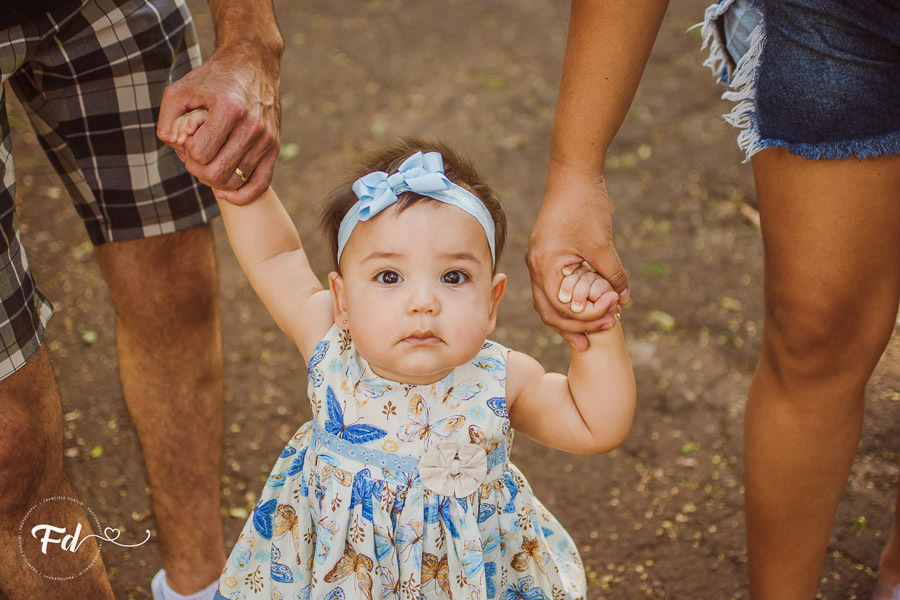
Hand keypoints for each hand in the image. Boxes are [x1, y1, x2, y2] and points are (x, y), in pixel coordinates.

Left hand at [157, 44, 279, 204]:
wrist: (252, 65)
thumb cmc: (213, 79)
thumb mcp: (181, 90)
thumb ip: (167, 120)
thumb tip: (174, 146)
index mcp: (229, 110)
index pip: (200, 154)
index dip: (187, 151)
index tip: (187, 138)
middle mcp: (251, 127)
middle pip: (217, 173)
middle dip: (198, 170)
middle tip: (193, 156)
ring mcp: (266, 139)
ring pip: (234, 181)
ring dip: (215, 176)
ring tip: (209, 159)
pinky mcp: (274, 147)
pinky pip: (260, 184)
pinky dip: (241, 195)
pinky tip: (224, 192)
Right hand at [526, 169, 628, 350]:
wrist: (573, 175)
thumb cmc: (585, 205)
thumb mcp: (602, 244)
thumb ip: (612, 274)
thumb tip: (624, 300)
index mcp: (545, 265)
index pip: (560, 309)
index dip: (586, 319)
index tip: (610, 319)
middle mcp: (536, 266)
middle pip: (548, 312)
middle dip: (572, 328)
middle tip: (593, 341)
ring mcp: (539, 261)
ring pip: (547, 302)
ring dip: (568, 318)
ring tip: (588, 332)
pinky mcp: (546, 255)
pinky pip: (552, 288)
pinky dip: (566, 301)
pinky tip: (584, 307)